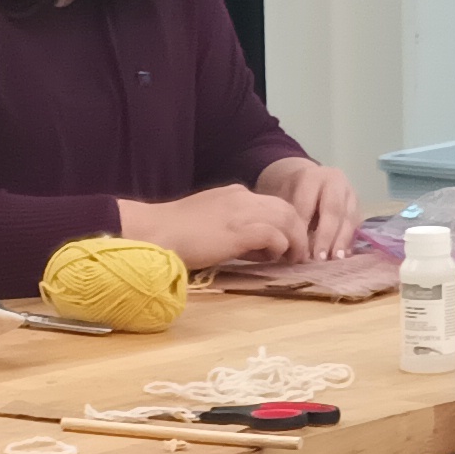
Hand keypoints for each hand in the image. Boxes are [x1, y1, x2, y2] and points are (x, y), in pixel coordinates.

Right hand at [112, 185, 303, 271]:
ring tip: (293, 259)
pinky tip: (273, 260)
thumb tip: (259, 249)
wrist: (156, 232)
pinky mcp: (240, 231)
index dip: (284, 224)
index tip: (285, 245)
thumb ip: (235, 231)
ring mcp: (242, 212)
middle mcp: (243, 197)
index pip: (273, 203)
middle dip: (298, 231)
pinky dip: (280, 248)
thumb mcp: (211, 224)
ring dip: (295, 241)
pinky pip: (275, 236)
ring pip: (287, 219)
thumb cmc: (176, 234)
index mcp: (235, 193)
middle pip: (287, 208)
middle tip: (298, 254)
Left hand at [254, 155, 361, 261]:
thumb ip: (288, 218)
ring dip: (342, 241)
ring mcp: (350, 193)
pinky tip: (344, 256)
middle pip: (333, 210)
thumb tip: (292, 250)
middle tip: (319, 258)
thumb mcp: (285, 198)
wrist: (312, 180)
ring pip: (349, 218)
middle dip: (326, 236)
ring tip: (335, 259)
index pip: (307, 204)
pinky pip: (356, 224)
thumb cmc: (294, 193)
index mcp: (312, 177)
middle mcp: (335, 181)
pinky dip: (350, 241)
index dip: (303, 228)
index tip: (299, 251)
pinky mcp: (359, 206)